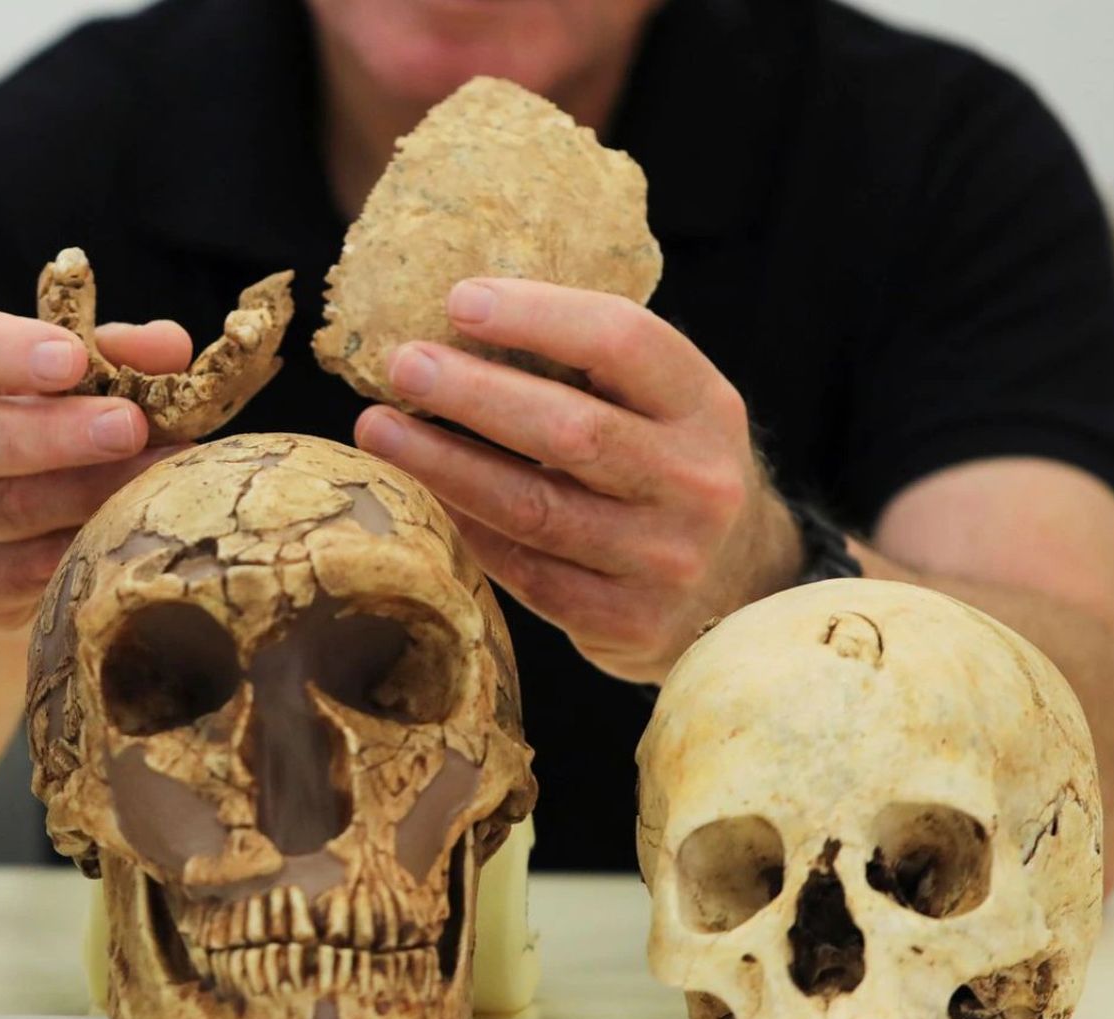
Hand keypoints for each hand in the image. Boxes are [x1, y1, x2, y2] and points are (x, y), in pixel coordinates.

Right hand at [0, 299, 191, 631]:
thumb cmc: (20, 414)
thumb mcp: (52, 368)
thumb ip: (107, 352)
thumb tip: (169, 349)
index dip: (3, 351)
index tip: (73, 358)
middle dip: (54, 435)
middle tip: (128, 427)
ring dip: (86, 496)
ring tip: (158, 479)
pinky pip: (18, 575)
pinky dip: (79, 551)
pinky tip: (130, 530)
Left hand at [353, 279, 801, 682]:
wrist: (735, 585)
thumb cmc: (664, 469)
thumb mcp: (662, 407)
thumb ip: (589, 370)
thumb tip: (456, 323)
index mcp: (706, 405)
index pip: (624, 342)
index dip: (538, 315)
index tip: (458, 301)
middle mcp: (698, 482)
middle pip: (570, 430)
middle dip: (474, 394)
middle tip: (402, 366)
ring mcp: (666, 559)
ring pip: (534, 509)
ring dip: (445, 465)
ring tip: (378, 430)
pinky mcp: (629, 622)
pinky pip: (527, 573)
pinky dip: (468, 529)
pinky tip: (422, 498)